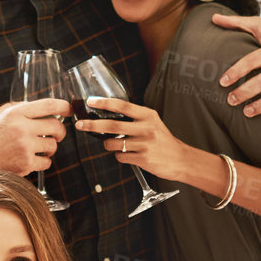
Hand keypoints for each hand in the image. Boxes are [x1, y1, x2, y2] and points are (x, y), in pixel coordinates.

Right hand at [0, 99, 70, 174]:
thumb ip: (15, 108)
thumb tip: (36, 105)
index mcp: (16, 113)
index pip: (49, 105)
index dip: (64, 106)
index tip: (69, 110)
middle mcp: (22, 128)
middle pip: (56, 126)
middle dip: (60, 132)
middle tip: (57, 135)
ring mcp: (25, 146)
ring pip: (53, 145)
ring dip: (50, 148)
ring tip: (40, 149)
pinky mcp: (26, 163)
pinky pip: (47, 162)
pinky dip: (43, 162)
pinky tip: (34, 160)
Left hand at [73, 97, 191, 180]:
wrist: (181, 159)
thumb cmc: (163, 140)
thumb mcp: (152, 123)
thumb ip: (134, 118)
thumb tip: (109, 116)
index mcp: (148, 115)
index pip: (123, 106)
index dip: (105, 103)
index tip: (91, 101)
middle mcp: (146, 128)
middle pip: (112, 125)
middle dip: (92, 125)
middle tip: (80, 125)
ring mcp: (144, 143)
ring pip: (114, 143)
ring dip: (109, 145)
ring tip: (117, 145)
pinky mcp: (143, 158)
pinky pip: (120, 156)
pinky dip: (120, 156)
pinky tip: (130, 155)